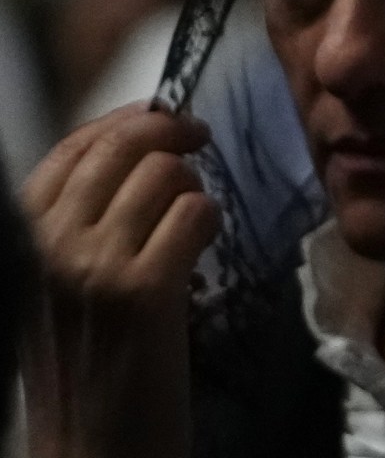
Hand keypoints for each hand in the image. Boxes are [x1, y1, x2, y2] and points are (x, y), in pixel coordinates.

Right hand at [22, 103, 221, 457]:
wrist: (91, 447)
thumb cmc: (84, 362)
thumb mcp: (58, 282)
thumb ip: (81, 220)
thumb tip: (136, 141)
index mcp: (19, 237)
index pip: (72, 146)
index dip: (125, 119)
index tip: (160, 115)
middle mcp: (46, 244)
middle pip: (122, 145)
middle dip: (170, 132)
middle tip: (198, 139)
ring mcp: (91, 266)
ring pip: (164, 173)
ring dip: (192, 186)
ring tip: (190, 220)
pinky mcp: (143, 292)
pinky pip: (195, 212)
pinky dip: (209, 219)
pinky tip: (203, 245)